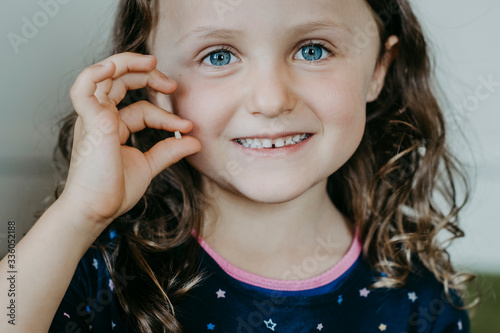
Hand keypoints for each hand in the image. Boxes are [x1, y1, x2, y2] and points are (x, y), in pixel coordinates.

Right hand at [59, 52, 200, 235]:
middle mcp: (101, 117)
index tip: (187, 126)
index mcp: (113, 126)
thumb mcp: (149, 165)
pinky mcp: (89, 119)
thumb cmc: (113, 191)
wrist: (97, 210)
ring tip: (152, 62)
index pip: (142, 109)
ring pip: (104, 75)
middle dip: (148, 76)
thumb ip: (170, 150)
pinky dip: (97, 72)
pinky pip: (85, 86)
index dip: (165, 114)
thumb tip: (195, 142)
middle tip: (172, 84)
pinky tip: (114, 66)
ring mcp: (93, 116)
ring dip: (127, 64)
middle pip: (121, 82)